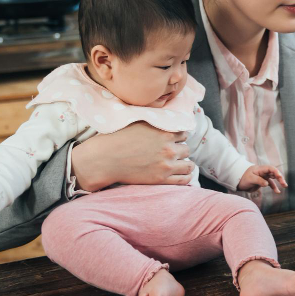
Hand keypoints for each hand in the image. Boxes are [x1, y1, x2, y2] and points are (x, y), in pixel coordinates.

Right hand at [70, 122, 193, 190]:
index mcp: (164, 133)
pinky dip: (186, 176)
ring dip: (185, 163)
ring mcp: (166, 165)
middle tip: (174, 152)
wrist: (105, 159)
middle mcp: (168, 149)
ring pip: (189, 165)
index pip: (184, 134)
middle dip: (180, 150)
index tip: (174, 140)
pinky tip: (184, 174)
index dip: (179, 137)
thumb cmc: (117, 138)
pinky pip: (184, 179)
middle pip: (186, 149)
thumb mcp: (138, 121)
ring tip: (181, 164)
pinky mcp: (161, 179)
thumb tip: (163, 116)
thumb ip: (154, 120)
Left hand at [237, 165, 287, 193]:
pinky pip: (270, 184)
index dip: (276, 172)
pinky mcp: (263, 182)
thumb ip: (259, 181)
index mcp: (260, 169)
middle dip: (280, 177)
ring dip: (279, 182)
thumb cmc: (243, 178)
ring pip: (273, 178)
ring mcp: (263, 176)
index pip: (271, 168)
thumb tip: (267, 183)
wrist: (239, 182)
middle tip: (284, 183)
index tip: (280, 177)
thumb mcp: (250, 179)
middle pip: (274, 173)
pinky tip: (277, 191)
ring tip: (284, 186)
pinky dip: (274, 187)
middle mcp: (263, 172)